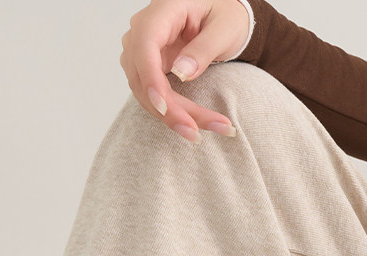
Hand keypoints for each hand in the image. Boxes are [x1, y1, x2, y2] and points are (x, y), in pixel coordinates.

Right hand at [121, 1, 252, 143]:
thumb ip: (203, 48)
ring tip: (205, 131)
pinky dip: (172, 112)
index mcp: (163, 10)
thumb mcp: (224, 28)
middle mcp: (144, 29)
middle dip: (169, 109)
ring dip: (172, 116)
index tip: (164, 107)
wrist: (221, 15)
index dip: (151, 79)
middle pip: (144, 76)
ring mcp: (142, 50)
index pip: (144, 45)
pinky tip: (194, 123)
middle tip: (196, 133)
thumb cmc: (224, 14)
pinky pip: (152, 96)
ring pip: (146, 92)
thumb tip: (181, 73)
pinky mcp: (148, 68)